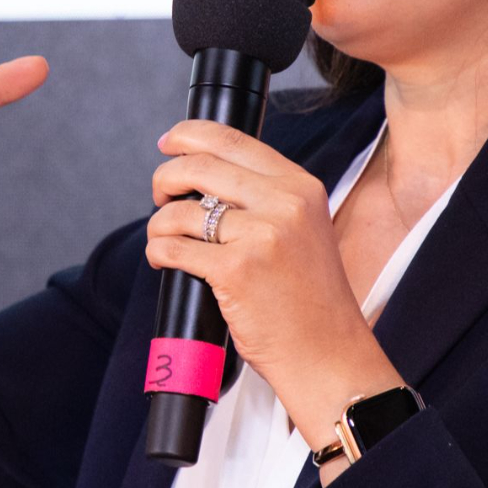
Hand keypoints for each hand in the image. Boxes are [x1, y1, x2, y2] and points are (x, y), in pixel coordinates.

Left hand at [143, 120, 400, 467]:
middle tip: (160, 195)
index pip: (232, 140)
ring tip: (166, 239)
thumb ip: (265, 197)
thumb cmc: (310, 299)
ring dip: (160, 225)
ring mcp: (260, 236)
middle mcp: (283, 204)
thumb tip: (205, 176)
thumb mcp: (303, 229)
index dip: (189, 135)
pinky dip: (160, 252)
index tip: (169, 143)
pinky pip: (174, 248)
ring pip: (181, 211)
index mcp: (300, 187)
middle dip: (166, 178)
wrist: (328, 351)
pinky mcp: (235, 270)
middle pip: (199, 166)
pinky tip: (165, 260)